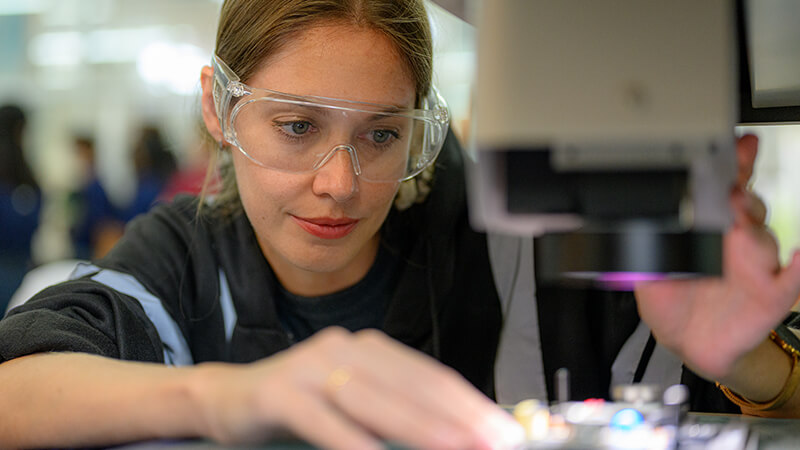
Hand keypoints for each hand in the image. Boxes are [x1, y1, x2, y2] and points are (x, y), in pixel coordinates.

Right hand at [194, 327, 523, 449]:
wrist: (227, 398)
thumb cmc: (299, 407)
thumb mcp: (352, 404)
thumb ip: (395, 412)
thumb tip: (452, 435)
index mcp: (369, 348)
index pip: (430, 376)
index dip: (469, 402)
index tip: (503, 428)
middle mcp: (345, 348)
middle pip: (410, 385)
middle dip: (458, 417)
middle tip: (496, 441)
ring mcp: (311, 365)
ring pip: (375, 400)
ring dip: (420, 427)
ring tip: (457, 448)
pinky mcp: (282, 390)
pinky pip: (324, 419)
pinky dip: (353, 441)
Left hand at [635, 135, 799, 380]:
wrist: (687, 342)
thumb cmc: (671, 302)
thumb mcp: (645, 270)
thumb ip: (639, 244)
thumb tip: (618, 221)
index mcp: (707, 230)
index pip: (723, 190)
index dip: (733, 166)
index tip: (736, 146)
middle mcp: (736, 241)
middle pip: (748, 206)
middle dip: (741, 192)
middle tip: (728, 188)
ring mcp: (756, 265)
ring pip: (763, 238)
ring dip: (754, 226)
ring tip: (742, 218)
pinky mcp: (770, 294)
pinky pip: (793, 278)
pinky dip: (799, 268)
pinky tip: (798, 257)